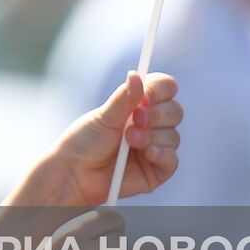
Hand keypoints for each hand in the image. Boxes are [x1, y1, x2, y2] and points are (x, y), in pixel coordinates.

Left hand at [41, 71, 181, 205]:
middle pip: (174, 111)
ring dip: (151, 136)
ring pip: (173, 136)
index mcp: (140, 105)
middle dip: (157, 114)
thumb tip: (136, 75)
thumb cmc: (85, 142)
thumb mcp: (104, 117)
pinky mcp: (156, 170)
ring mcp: (155, 147)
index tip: (145, 96)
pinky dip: (162, 154)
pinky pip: (172, 160)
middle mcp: (151, 124)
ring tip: (129, 140)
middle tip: (136, 119)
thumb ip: (124, 99)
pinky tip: (148, 154)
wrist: (74, 174)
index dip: (160, 90)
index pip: (164, 88)